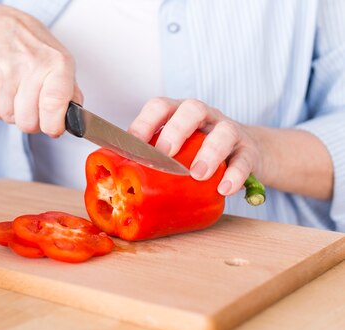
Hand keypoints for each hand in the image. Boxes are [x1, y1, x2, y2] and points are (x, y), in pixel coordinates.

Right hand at [0, 5, 81, 136]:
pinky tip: (2, 89)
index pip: (54, 103)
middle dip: (31, 122)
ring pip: (10, 118)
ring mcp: (5, 71)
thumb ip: (71, 93)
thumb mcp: (60, 61)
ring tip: (16, 93)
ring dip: (13, 113)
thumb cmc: (31, 46)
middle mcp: (31, 65)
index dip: (53, 125)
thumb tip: (77, 121)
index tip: (53, 129)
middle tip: (33, 107)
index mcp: (56, 63)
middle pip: (28, 121)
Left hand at [128, 98, 263, 196]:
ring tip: (198, 174)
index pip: (160, 106)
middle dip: (176, 130)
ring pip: (224, 132)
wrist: (245, 153)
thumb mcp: (175, 148)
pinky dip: (235, 175)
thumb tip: (114, 173)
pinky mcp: (249, 151)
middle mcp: (204, 116)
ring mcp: (228, 131)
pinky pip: (245, 160)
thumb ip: (151, 156)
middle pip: (192, 109)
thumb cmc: (197, 151)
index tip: (133, 145)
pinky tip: (224, 189)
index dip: (145, 122)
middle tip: (165, 153)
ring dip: (209, 153)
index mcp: (178, 114)